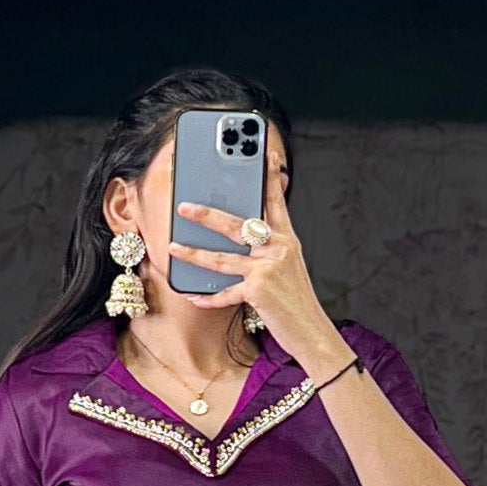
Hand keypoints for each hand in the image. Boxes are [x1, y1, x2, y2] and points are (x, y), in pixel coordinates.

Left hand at [166, 166, 348, 378]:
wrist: (312, 331)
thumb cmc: (297, 301)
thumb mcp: (290, 266)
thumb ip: (272, 247)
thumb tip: (248, 235)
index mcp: (287, 239)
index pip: (275, 202)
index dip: (269, 176)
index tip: (263, 154)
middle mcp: (278, 248)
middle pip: (237, 225)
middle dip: (207, 214)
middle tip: (184, 206)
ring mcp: (267, 268)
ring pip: (223, 258)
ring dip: (195, 254)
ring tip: (174, 248)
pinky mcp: (258, 291)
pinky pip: (226, 292)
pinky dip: (209, 298)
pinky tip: (194, 296)